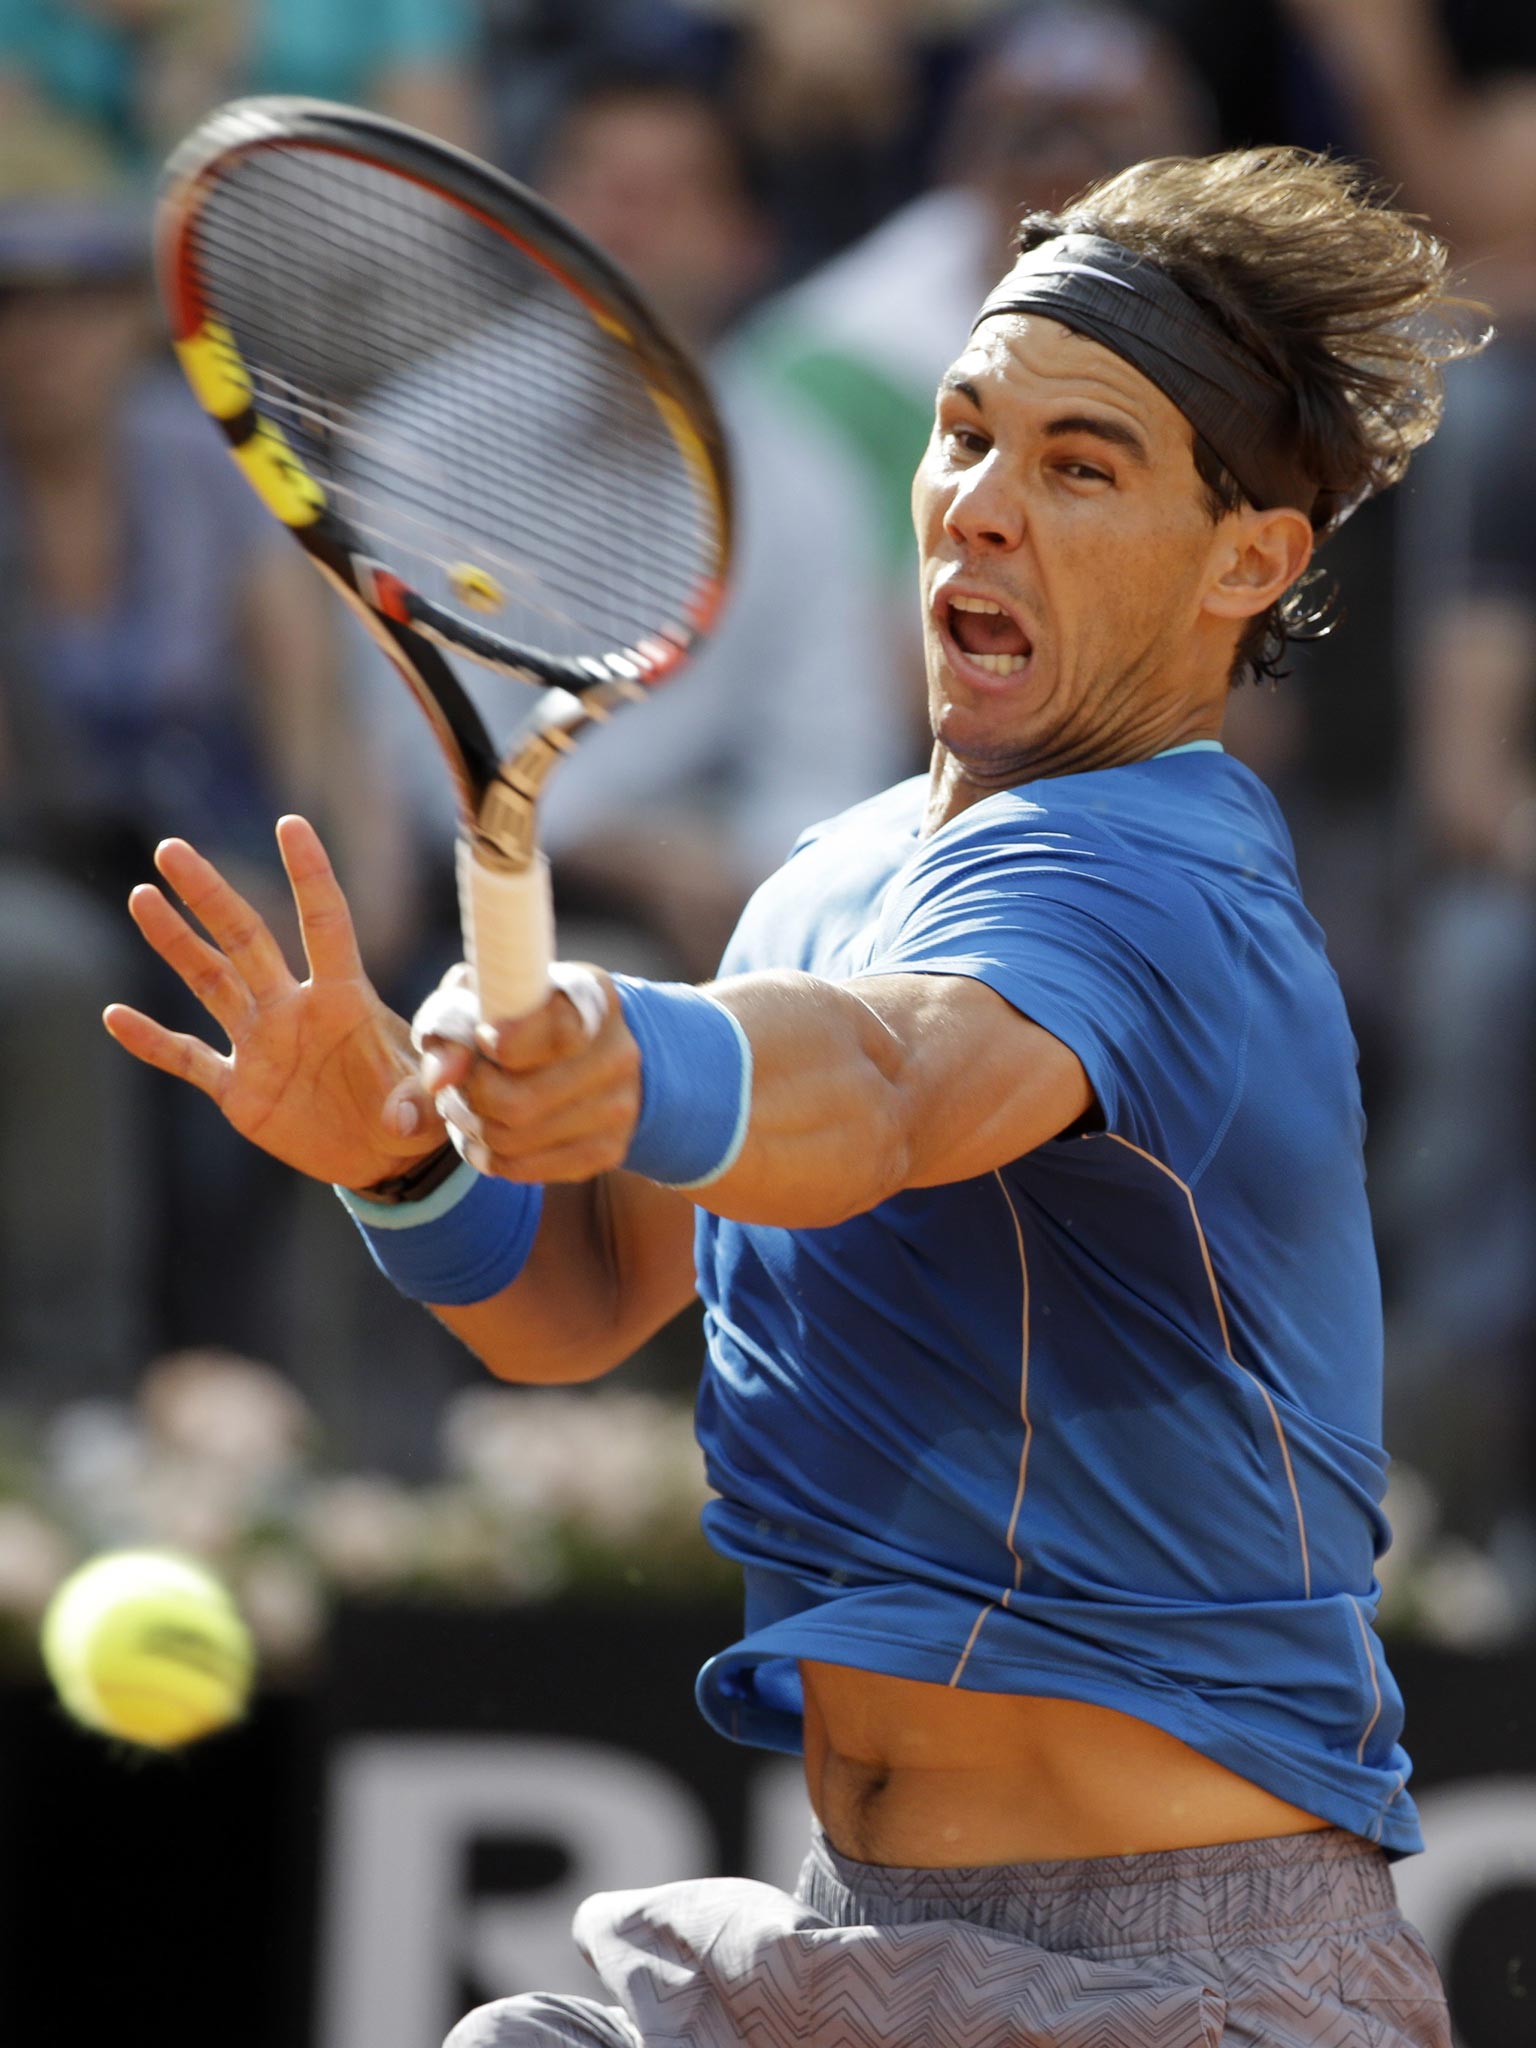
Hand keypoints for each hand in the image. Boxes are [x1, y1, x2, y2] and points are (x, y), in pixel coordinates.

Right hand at [104, 815, 445, 1191]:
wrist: (384, 1158)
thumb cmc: (415, 1116)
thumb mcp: (429, 1107)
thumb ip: (417, 1102)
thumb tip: (404, 1115)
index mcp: (346, 1000)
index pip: (326, 924)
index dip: (310, 877)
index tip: (291, 825)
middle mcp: (296, 1010)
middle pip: (246, 939)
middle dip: (211, 895)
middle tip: (172, 849)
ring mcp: (262, 1046)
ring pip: (210, 982)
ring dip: (175, 943)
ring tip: (142, 895)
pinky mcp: (239, 1091)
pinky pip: (188, 1058)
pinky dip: (153, 1042)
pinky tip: (115, 1017)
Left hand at [422, 967, 641, 1183]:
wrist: (583, 1049)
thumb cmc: (516, 1012)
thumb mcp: (479, 996)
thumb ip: (452, 1022)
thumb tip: (440, 1078)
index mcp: (591, 997)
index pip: (558, 1030)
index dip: (509, 1041)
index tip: (485, 1038)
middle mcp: (618, 1053)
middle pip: (519, 1101)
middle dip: (471, 1095)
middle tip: (460, 1080)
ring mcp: (619, 1107)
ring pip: (513, 1140)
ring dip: (471, 1125)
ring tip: (466, 1103)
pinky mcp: (607, 1151)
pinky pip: (522, 1168)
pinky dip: (487, 1153)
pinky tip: (484, 1128)